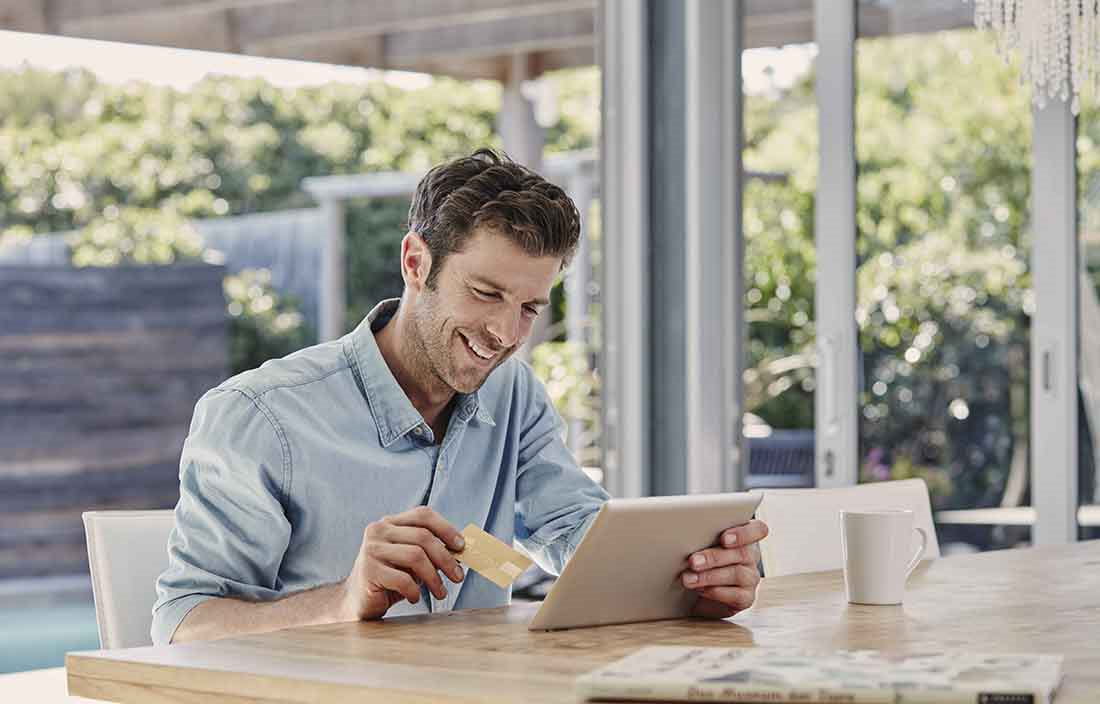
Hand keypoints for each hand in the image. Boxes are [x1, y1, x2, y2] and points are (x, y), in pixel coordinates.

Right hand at [338, 506, 466, 620]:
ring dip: (434, 578)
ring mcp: (371, 549)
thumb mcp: (411, 560)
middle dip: (446, 558)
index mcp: (390, 522)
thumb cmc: (391, 578)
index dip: (446, 528)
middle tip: (458, 577)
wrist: (358, 600)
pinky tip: (415, 598)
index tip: (461, 546)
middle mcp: (378, 531)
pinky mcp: (368, 571)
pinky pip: (402, 579)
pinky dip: (415, 591)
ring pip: (415, 556)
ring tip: (440, 593)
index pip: (423, 515)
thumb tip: (461, 551)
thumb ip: (430, 551)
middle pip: (423, 537)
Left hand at [681, 519, 768, 618]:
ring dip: (710, 576)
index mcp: (743, 536)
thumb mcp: (699, 545)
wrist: (695, 593)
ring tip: (688, 578)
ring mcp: (751, 577)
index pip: (758, 529)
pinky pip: (736, 595)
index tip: (724, 539)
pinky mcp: (746, 598)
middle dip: (714, 557)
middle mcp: (750, 556)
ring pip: (737, 574)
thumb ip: (702, 537)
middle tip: (693, 561)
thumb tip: (685, 536)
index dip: (744, 533)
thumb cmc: (698, 560)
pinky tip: (700, 589)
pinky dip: (715, 592)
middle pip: (743, 552)